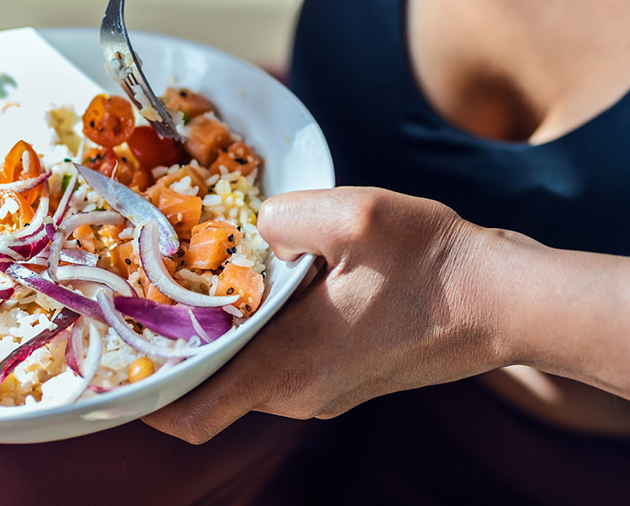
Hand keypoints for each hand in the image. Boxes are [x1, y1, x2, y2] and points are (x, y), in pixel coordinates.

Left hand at [145, 187, 503, 443]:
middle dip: (180, 345)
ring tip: (208, 273)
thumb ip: (286, 216)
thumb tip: (254, 223)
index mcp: (289, 368)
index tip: (120, 351)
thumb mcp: (358, 216)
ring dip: (226, 332)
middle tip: (153, 287)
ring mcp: (328, 389)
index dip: (146, 392)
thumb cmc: (439, 264)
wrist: (509, 300)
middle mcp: (301, 393)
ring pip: (249, 371)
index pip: (190, 414)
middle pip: (212, 387)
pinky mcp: (350, 373)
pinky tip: (272, 278)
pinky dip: (264, 329)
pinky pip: (286, 359)